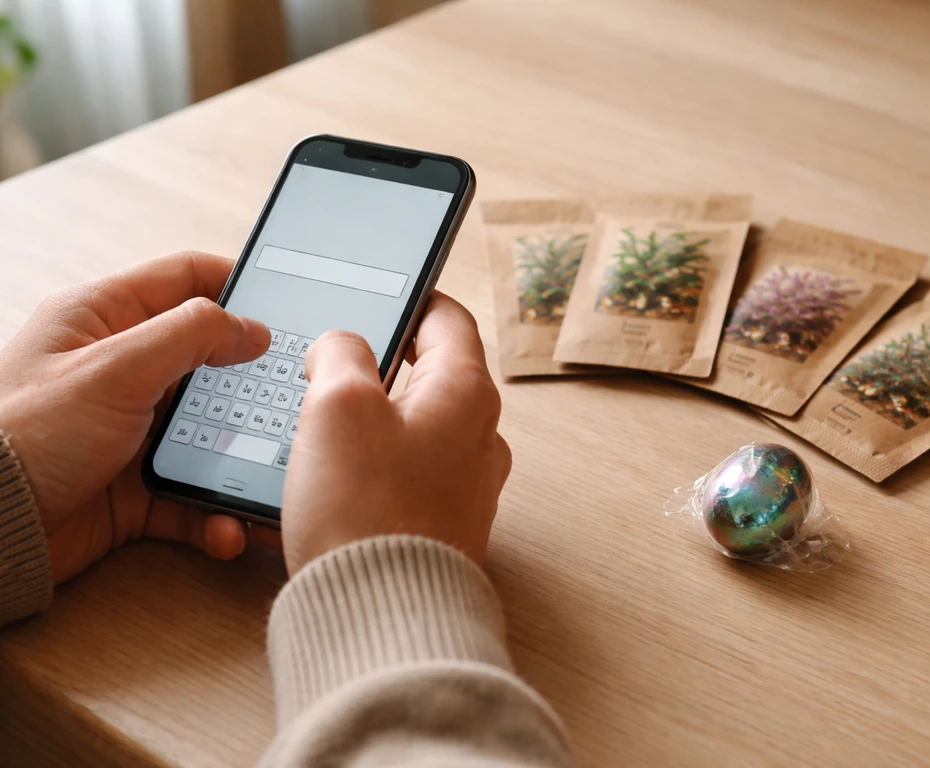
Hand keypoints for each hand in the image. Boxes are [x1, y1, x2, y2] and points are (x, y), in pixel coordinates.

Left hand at [0, 252, 271, 583]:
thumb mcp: (116, 367)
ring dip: (242, 459)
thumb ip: (191, 334)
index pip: (186, 280)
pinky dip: (215, 511)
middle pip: (210, 361)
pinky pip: (194, 493)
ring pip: (210, 433)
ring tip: (271, 476)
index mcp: (105, 319)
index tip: (285, 305)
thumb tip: (252, 328)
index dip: (238, 285)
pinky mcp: (136, 486)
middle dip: (253, 385)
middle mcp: (122, 370)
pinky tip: (228, 526)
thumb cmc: (26, 435)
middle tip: (293, 396)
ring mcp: (131, 429)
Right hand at [282, 292, 510, 572]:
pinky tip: (332, 480)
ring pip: (413, 429)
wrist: (380, 614)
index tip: (385, 293)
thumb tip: (341, 348)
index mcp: (467, 395)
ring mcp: (464, 487)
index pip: (448, 320)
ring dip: (370, 422)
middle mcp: (479, 439)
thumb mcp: (338, 406)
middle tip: (332, 365)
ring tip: (320, 428)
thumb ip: (340, 355)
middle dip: (379, 366)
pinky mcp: (439, 525)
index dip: (413, 297)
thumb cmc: (365, 510)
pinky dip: (370, 467)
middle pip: (430, 376)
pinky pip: (404, 477)